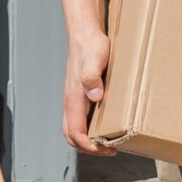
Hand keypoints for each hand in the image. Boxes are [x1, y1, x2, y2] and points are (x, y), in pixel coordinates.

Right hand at [61, 0, 116, 155]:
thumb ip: (92, 76)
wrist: (84, 32)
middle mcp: (70, 101)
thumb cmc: (91, 45)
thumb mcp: (96, 58)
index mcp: (73, 98)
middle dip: (88, 148)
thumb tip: (95, 96)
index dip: (89, 147)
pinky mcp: (78, 94)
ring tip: (108, 140)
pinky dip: (88, 128)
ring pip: (73, 128)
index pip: (75, 133)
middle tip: (110, 149)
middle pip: (71, 136)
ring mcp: (73, 98)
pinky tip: (105, 123)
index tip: (107, 148)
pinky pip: (79, 118)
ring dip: (88, 139)